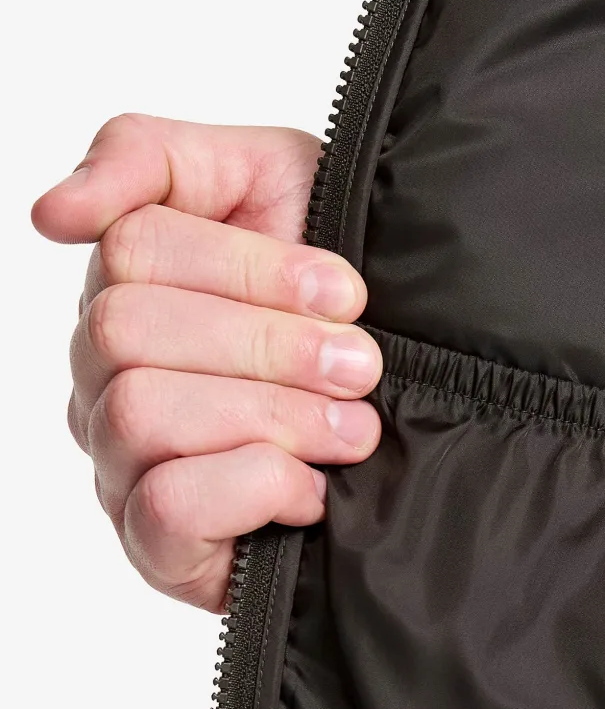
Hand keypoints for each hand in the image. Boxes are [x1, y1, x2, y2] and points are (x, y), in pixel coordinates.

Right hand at [35, 116, 380, 610]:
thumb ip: (155, 158)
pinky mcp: (159, 549)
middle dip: (269, 344)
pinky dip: (255, 487)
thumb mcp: (280, 183)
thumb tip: (54, 212)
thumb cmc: (354, 307)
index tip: (345, 291)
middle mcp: (108, 376)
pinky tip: (313, 489)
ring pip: (140, 412)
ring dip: (274, 416)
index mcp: (134, 289)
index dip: (250, 267)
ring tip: (354, 429)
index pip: (131, 247)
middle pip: (125, 330)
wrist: (446, 414)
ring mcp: (123, 464)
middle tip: (359, 365)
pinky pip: (165, 507)